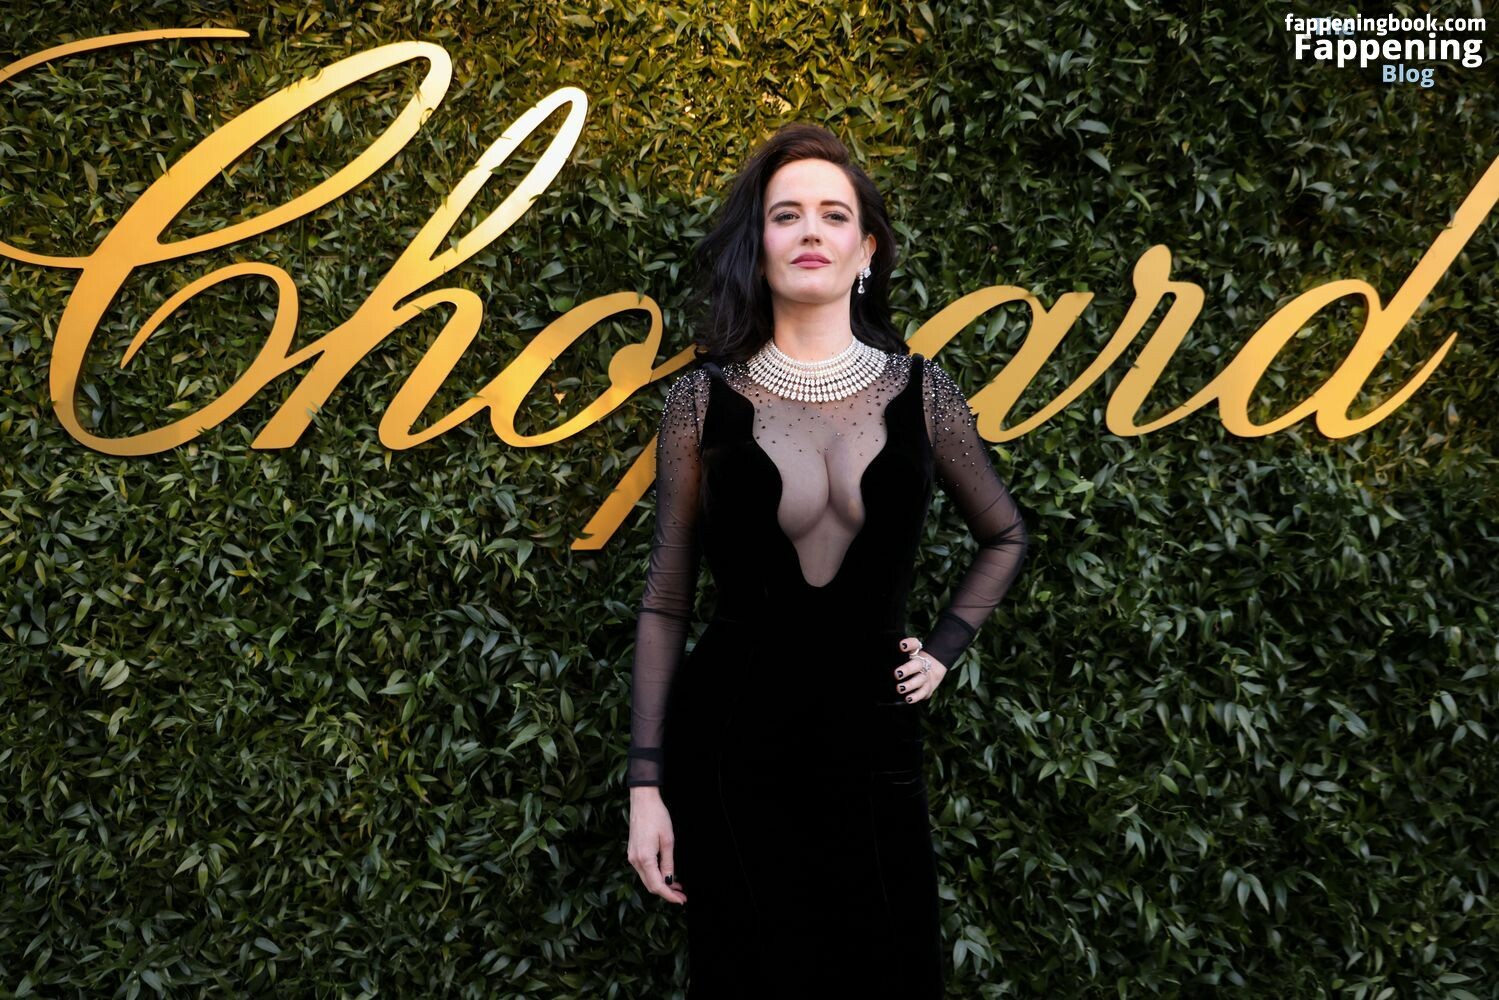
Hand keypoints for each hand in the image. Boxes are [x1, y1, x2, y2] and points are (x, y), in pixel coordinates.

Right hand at [628, 788, 687, 904]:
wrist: (642, 801)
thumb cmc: (657, 816)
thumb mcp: (668, 840)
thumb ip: (668, 862)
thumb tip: (670, 880)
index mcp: (644, 858)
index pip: (657, 885)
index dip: (669, 895)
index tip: (681, 900)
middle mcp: (635, 860)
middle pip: (650, 886)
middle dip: (666, 892)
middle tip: (682, 895)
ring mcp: (632, 857)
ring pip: (647, 879)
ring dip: (661, 885)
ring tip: (677, 886)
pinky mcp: (632, 852)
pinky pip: (644, 870)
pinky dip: (655, 876)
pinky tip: (666, 874)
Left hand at [893, 637, 947, 702]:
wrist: (931, 673)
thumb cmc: (911, 665)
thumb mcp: (907, 658)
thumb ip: (899, 654)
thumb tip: (889, 653)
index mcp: (915, 654)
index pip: (914, 645)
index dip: (909, 644)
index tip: (901, 646)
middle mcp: (922, 665)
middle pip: (917, 665)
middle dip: (907, 669)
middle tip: (896, 674)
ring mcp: (925, 677)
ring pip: (920, 680)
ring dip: (910, 685)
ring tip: (900, 688)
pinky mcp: (927, 689)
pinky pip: (922, 693)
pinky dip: (915, 697)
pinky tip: (908, 699)